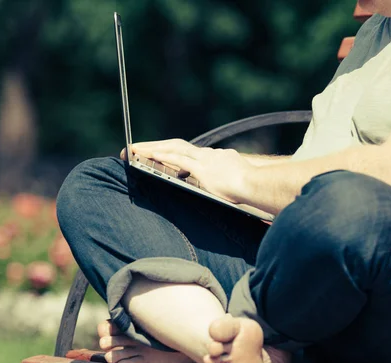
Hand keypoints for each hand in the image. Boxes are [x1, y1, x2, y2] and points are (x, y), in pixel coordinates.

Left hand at [127, 139, 255, 202]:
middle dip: (156, 145)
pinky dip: (162, 155)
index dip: (172, 151)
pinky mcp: (202, 168)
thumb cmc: (249, 188)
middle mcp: (208, 155)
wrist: (256, 185)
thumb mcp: (234, 182)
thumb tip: (220, 184)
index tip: (160, 152)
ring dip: (153, 148)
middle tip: (137, 147)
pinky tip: (148, 155)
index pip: (188, 152)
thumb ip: (223, 180)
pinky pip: (178, 159)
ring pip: (173, 148)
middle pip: (177, 145)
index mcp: (215, 158)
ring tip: (134, 150)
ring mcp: (205, 160)